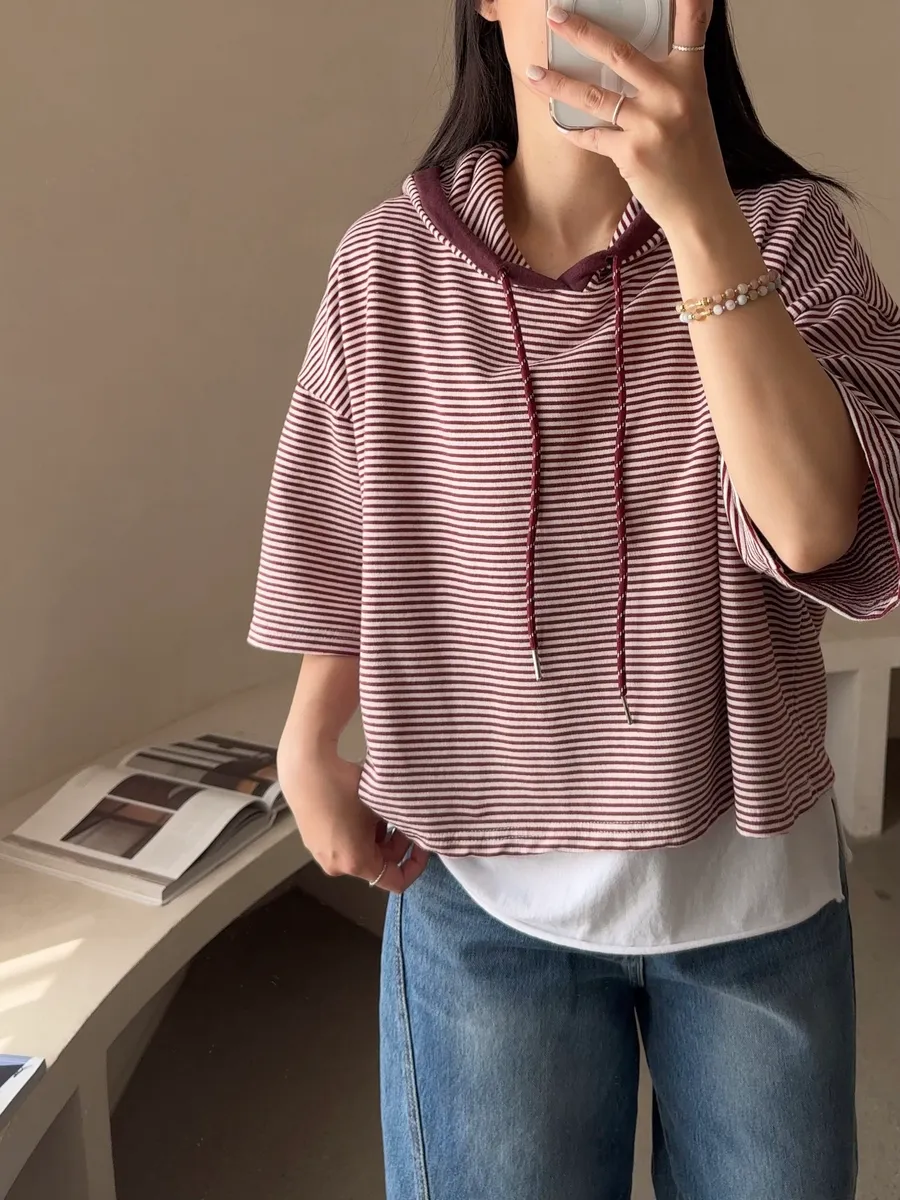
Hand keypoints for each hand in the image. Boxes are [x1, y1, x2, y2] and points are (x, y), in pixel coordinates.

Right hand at [282, 749, 428, 892]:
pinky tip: (361, 808)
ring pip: (361, 852)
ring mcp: (321, 854)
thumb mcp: (380, 807)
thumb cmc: (345, 787)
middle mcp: (336, 866)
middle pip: (378, 865)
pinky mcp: (312, 840)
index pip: (396, 881)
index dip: (415, 865)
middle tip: (403, 817)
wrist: (305, 768)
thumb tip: (411, 830)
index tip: (422, 843)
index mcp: (356, 863)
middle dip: (395, 845)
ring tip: (381, 808)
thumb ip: (401, 827)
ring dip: (377, 837)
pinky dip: (358, 832)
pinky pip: (344, 843)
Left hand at [527, 2, 733, 233]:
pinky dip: (573, 131)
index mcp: (690, 77)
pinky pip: (591, 136)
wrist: (700, 205)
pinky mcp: (631, 153)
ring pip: (593, 95)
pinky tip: (558, 125)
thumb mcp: (693, 107)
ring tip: (532, 73)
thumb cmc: (692, 155)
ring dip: (557, 84)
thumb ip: (670, 78)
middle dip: (581, 31)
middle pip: (618, 52)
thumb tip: (628, 57)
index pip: (692, 24)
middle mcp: (672, 94)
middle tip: (554, 16)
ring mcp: (650, 124)